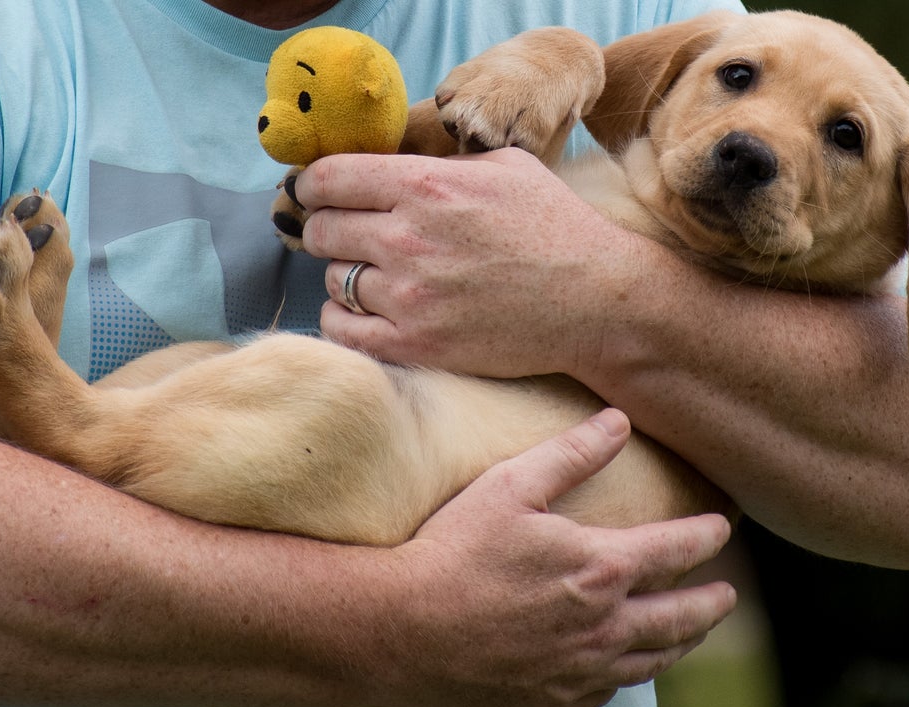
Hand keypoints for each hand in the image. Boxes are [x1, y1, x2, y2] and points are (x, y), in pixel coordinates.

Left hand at [296, 148, 636, 377]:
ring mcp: (410, 295)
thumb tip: (390, 165)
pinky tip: (367, 311)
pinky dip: (345, 318)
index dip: (312, 185)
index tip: (315, 193)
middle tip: (346, 235)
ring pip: (334, 280)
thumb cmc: (556, 228)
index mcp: (428, 185)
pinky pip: (342, 329)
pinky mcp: (416, 344)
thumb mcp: (505, 166)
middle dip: (328, 229)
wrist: (596, 301)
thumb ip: (440, 160)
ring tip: (378, 275)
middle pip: (322, 230)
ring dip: (347, 275)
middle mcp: (409, 237)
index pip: (329, 178)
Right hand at [382, 409, 735, 706]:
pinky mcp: (554, 704)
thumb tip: (619, 421)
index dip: (707, 536)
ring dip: (682, 643)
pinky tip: (629, 667)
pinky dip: (633, 675)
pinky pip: (610, 691)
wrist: (401, 629)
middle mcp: (603, 626)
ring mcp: (581, 671)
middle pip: (680, 617)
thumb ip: (571, 454)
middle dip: (711, 604)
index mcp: (600, 568)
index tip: (723, 528)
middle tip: (728, 597)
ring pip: (653, 660)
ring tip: (692, 633)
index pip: (676, 549)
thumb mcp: (511, 486)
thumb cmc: (453, 550)